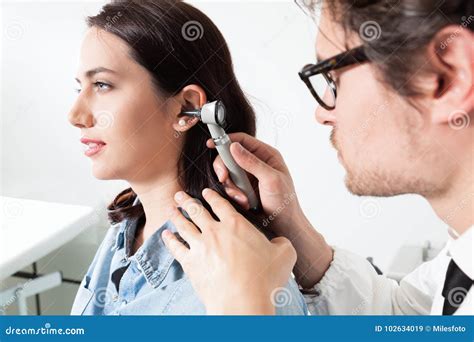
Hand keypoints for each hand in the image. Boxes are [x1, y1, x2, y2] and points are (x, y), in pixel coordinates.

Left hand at [162, 188, 296, 314]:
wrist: (243, 302)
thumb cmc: (265, 279)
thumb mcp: (284, 255)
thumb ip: (281, 243)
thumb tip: (278, 243)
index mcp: (236, 224)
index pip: (220, 204)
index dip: (212, 195)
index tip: (206, 192)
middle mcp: (215, 231)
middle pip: (196, 210)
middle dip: (187, 201)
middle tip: (179, 195)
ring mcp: (200, 247)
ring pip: (183, 225)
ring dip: (176, 215)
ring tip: (170, 209)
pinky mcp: (191, 264)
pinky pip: (176, 247)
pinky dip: (169, 239)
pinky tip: (166, 235)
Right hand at [207, 133, 332, 287]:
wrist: (284, 226)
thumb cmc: (284, 202)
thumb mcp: (270, 179)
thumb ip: (252, 162)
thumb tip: (234, 146)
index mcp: (266, 155)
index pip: (243, 140)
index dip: (226, 140)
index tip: (211, 144)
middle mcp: (256, 163)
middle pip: (230, 156)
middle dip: (225, 168)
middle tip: (224, 178)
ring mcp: (249, 176)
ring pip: (228, 173)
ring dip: (232, 187)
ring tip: (243, 199)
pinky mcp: (243, 189)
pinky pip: (229, 187)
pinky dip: (233, 195)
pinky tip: (244, 203)